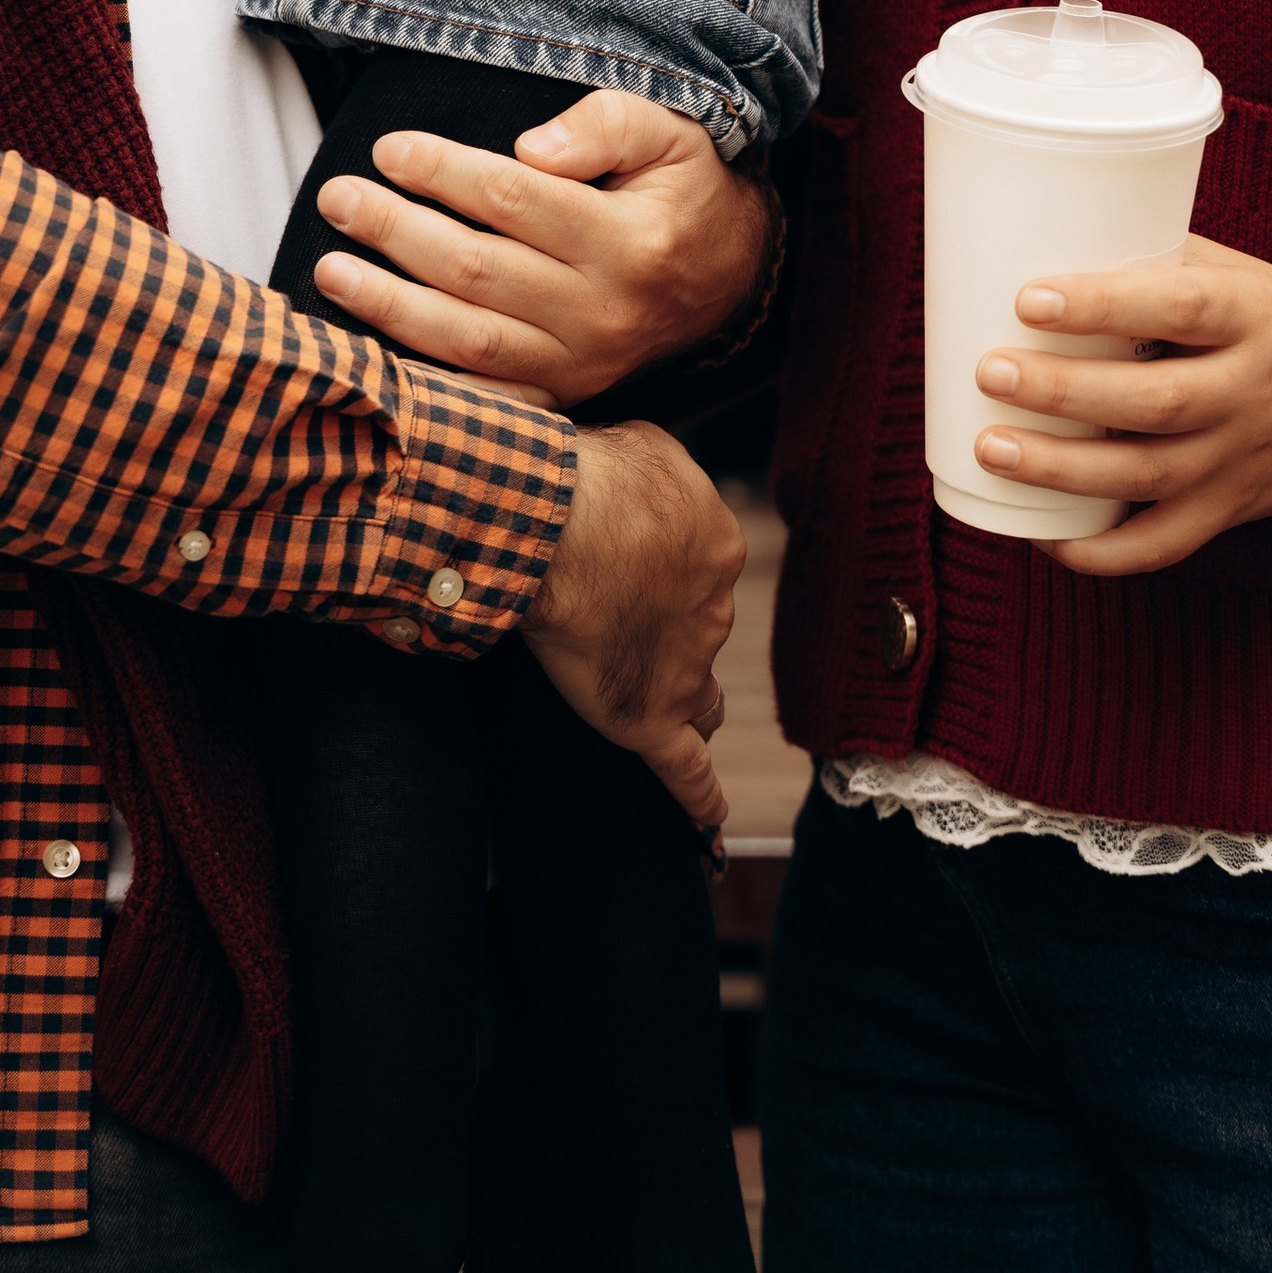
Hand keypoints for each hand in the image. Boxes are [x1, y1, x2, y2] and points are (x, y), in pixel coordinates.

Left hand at [310, 88, 772, 406]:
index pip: (515, 200)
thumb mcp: (670, 133)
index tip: (389, 148)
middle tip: (339, 197)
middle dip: (396, 232)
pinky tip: (367, 350)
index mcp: (630, 243)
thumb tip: (530, 146)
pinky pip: (482, 396)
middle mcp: (604, 312)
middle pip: (478, 270)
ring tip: (331, 268)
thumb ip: (606, 124)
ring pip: (468, 339)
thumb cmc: (682, 188)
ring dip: (388, 306)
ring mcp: (582, 364)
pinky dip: (422, 380)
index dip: (444, 172)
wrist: (726, 275)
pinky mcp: (563, 393)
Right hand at [524, 419, 742, 823]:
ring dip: (684, 699)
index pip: (702, 571)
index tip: (630, 568)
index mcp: (718, 547)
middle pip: (701, 635)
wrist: (553, 527)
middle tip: (623, 625)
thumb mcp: (647, 447)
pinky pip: (686, 773)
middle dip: (671, 633)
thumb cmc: (590, 476)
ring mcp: (686, 670)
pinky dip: (701, 800)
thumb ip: (662, 479)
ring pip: (700, 698)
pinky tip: (710, 824)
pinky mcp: (649, 719)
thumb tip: (649, 488)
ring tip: (664, 711)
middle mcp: (714, 611)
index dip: (665, 572)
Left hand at [969, 235, 1271, 576]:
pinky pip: (1162, 544)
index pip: (1179, 309)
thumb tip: (1039, 244)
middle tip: (993, 372)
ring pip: (1148, 475)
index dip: (1103, 306)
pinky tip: (1041, 536)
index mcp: (1253, 317)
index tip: (1029, 299)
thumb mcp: (1232, 273)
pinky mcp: (1229, 511)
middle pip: (1155, 401)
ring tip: (990, 448)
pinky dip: (1100, 551)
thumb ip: (1153, 264)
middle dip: (1064, 391)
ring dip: (1062, 469)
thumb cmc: (1267, 319)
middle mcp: (1252, 392)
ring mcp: (1240, 459)